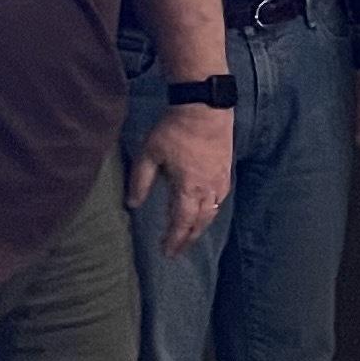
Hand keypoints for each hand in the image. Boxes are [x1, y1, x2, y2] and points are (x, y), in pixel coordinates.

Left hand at [129, 100, 233, 256]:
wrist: (204, 108)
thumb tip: (132, 205)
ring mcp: (220, 180)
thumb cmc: (174, 130)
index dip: (174, 239)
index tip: (167, 252)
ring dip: (201, 227)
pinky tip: (206, 209)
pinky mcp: (226, 171)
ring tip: (190, 234)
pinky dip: (211, 210)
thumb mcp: (150, 154)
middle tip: (178, 250)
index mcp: (188, 188)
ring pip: (213, 212)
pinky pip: (220, 199)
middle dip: (189, 239)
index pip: (181, 222)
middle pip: (200, 222)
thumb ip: (140, 181)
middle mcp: (208, 189)